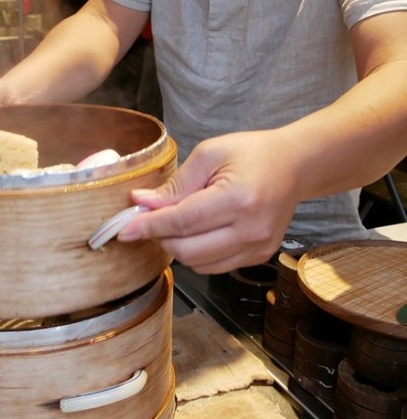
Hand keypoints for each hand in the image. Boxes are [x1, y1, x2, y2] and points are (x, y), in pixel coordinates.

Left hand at [117, 129, 300, 273]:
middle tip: (146, 220)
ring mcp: (258, 248)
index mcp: (238, 200)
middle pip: (187, 249)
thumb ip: (176, 184)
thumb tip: (141, 203)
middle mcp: (251, 230)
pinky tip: (195, 232)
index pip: (182, 222)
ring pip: (198, 264)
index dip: (148, 226)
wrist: (294, 165)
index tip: (123, 229)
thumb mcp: (209, 154)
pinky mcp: (259, 257)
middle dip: (159, 236)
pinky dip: (196, 253)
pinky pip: (215, 266)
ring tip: (173, 222)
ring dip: (176, 247)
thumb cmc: (251, 153)